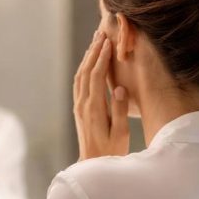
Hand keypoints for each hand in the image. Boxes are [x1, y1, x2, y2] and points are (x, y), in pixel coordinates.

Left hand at [74, 30, 128, 160]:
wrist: (93, 165)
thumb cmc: (111, 152)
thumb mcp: (120, 133)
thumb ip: (118, 110)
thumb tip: (118, 88)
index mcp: (94, 109)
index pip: (96, 76)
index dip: (102, 58)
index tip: (108, 42)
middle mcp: (83, 105)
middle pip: (85, 71)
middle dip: (93, 51)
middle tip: (101, 33)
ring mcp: (79, 106)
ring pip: (80, 75)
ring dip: (88, 57)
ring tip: (96, 42)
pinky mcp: (79, 109)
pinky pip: (79, 83)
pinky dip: (84, 68)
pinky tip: (90, 62)